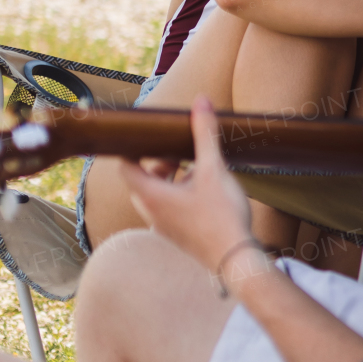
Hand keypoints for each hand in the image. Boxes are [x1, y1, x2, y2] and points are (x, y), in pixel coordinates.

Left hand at [121, 98, 268, 291]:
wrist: (237, 259)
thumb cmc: (221, 216)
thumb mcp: (213, 169)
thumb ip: (204, 134)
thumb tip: (201, 102)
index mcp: (151, 196)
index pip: (125, 167)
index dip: (132, 148)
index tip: (147, 136)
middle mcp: (151, 214)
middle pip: (141, 181)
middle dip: (158, 162)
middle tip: (178, 151)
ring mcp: (164, 228)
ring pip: (156, 196)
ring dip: (170, 179)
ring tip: (195, 167)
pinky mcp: (179, 236)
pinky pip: (169, 210)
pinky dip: (179, 195)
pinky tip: (205, 190)